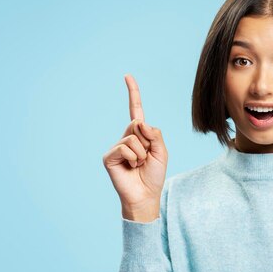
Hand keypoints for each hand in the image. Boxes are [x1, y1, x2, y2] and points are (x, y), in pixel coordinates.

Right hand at [102, 74, 167, 219]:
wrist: (145, 195)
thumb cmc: (154, 175)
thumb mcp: (162, 152)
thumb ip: (155, 135)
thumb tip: (139, 122)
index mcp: (140, 135)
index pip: (136, 110)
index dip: (133, 93)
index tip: (127, 76)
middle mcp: (126, 137)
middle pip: (138, 125)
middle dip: (148, 142)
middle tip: (146, 158)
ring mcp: (116, 146)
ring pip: (133, 138)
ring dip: (142, 154)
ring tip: (138, 165)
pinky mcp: (109, 156)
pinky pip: (125, 147)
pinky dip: (133, 158)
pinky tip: (131, 168)